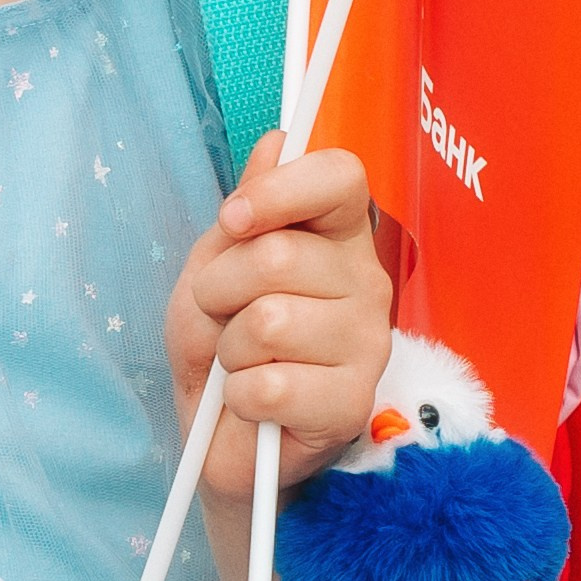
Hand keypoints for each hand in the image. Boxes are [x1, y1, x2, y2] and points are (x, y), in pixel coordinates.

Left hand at [167, 133, 392, 507]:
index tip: (234, 220)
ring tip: (240, 362)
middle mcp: (364, 282)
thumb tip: (274, 142)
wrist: (220, 437)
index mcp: (336, 237)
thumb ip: (245, 213)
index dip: (280, 190)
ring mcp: (366, 344)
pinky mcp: (351, 403)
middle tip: (222, 316)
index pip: (341, 177)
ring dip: (229, 347)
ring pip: (270, 321)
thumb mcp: (213, 269)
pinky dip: (238, 395)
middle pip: (280, 254)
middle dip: (220, 289)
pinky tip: (253, 402)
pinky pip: (269, 384)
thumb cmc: (221, 346)